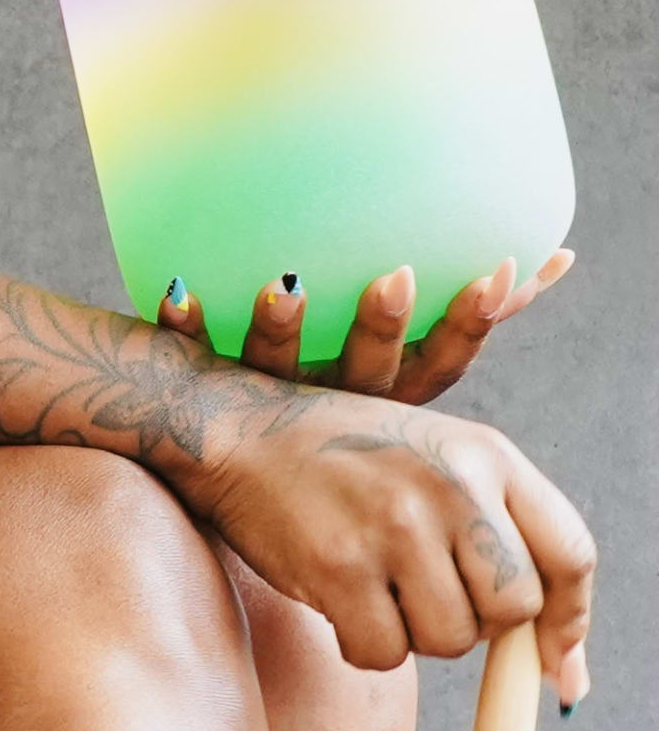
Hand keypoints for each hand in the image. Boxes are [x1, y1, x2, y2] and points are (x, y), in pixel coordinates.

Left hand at [154, 251, 571, 405]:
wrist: (211, 474)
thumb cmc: (323, 416)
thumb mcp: (395, 366)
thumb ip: (464, 316)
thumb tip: (552, 257)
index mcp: (379, 403)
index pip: (435, 366)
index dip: (465, 326)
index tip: (492, 274)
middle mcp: (328, 409)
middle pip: (365, 373)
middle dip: (382, 328)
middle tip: (394, 279)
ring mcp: (265, 402)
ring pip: (279, 370)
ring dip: (284, 328)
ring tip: (287, 286)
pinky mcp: (198, 396)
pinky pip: (188, 362)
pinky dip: (184, 328)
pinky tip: (179, 289)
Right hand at [183, 384, 592, 704]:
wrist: (238, 430)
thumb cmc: (344, 456)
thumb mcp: (440, 464)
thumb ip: (505, 541)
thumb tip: (564, 676)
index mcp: (488, 456)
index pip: (570, 555)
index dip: (569, 621)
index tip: (552, 660)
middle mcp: (452, 487)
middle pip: (514, 610)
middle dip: (478, 624)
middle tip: (431, 600)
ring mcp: (395, 527)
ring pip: (449, 640)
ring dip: (415, 633)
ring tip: (378, 588)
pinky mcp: (338, 565)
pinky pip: (383, 652)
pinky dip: (364, 644)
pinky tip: (340, 602)